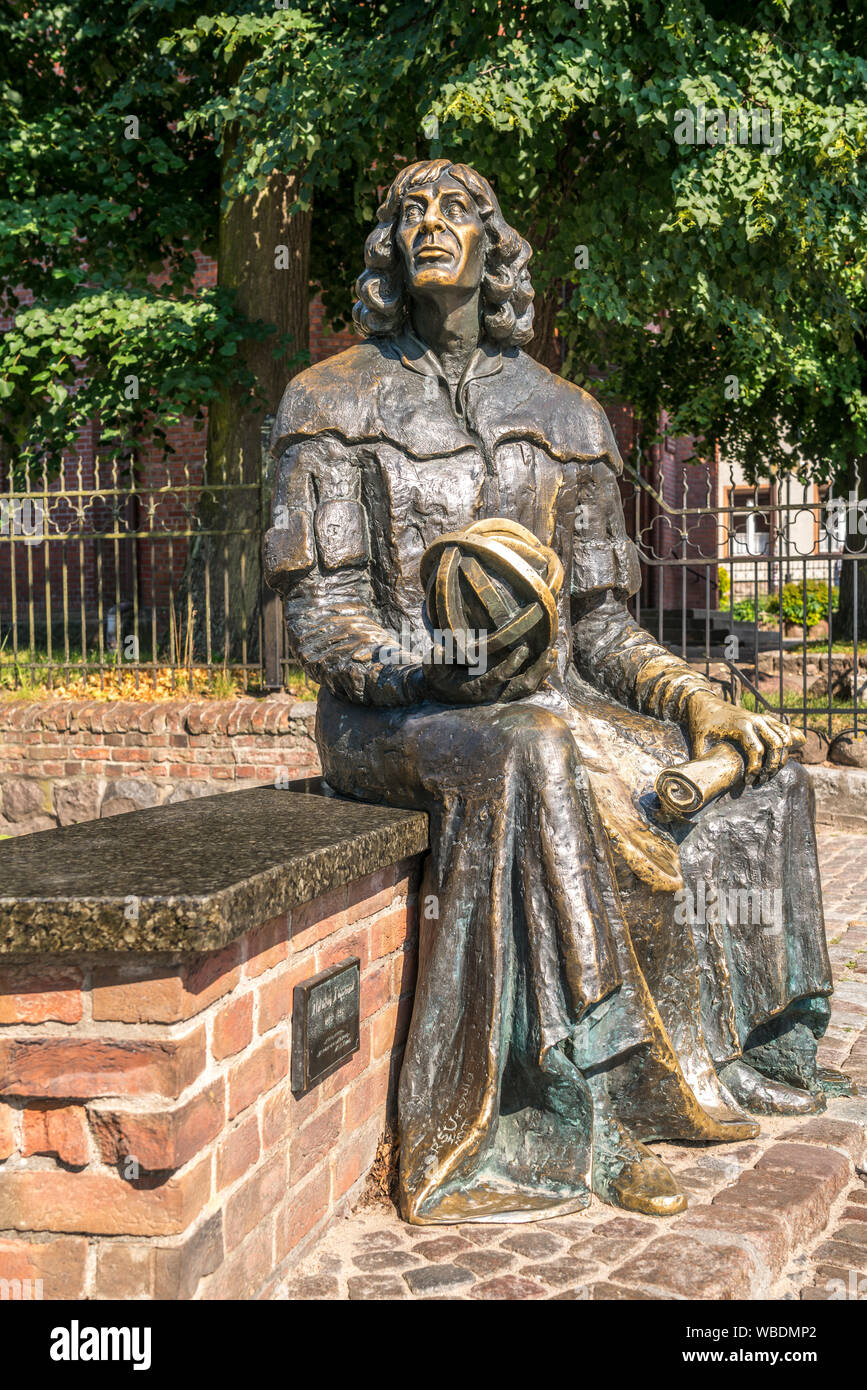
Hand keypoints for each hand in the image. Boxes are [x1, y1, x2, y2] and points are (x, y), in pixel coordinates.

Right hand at [423, 644, 555, 704]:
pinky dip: (539, 676)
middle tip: (549, 652)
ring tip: (552, 654)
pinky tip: (547, 663)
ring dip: (542, 672)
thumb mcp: (432, 667)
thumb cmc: (437, 677)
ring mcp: (500, 696)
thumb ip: (435, 659)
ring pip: (527, 689)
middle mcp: (492, 696)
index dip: (512, 664)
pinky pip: (527, 688)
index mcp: (476, 688)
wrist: (439, 692)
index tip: (523, 649)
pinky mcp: (504, 693)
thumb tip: (439, 648)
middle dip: (537, 670)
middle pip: (522, 687)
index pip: (499, 678)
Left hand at [685, 691, 798, 783]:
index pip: (757, 750)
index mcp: (740, 725)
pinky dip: (788, 745)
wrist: (705, 703)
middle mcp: (755, 720)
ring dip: (781, 758)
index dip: (755, 769)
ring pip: (784, 739)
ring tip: (769, 773)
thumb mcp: (698, 742)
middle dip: (772, 766)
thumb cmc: (702, 724)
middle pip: (776, 744)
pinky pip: (784, 732)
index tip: (748, 782)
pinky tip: (779, 759)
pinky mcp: (766, 719)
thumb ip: (702, 760)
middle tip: (762, 780)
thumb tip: (703, 780)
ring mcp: (763, 718)